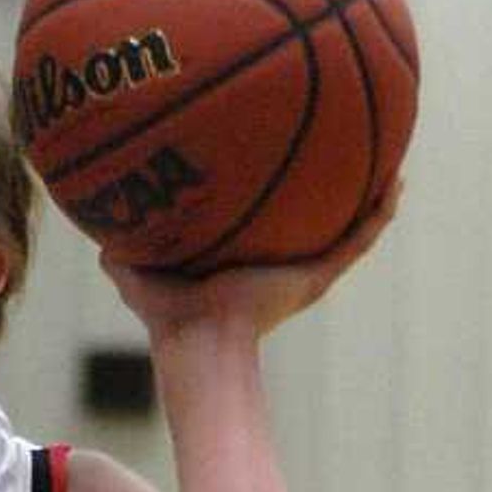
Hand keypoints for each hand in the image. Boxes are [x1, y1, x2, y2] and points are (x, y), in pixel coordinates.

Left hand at [100, 182, 402, 349]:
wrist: (201, 343)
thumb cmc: (170, 318)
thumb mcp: (138, 274)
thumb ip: (120, 253)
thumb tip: (95, 235)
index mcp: (244, 263)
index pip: (265, 225)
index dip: (275, 199)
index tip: (283, 161)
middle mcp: (280, 267)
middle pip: (312, 223)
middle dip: (328, 189)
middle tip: (346, 148)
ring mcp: (303, 273)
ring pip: (346, 230)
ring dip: (367, 198)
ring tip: (389, 161)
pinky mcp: (317, 277)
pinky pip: (356, 240)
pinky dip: (377, 215)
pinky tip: (396, 184)